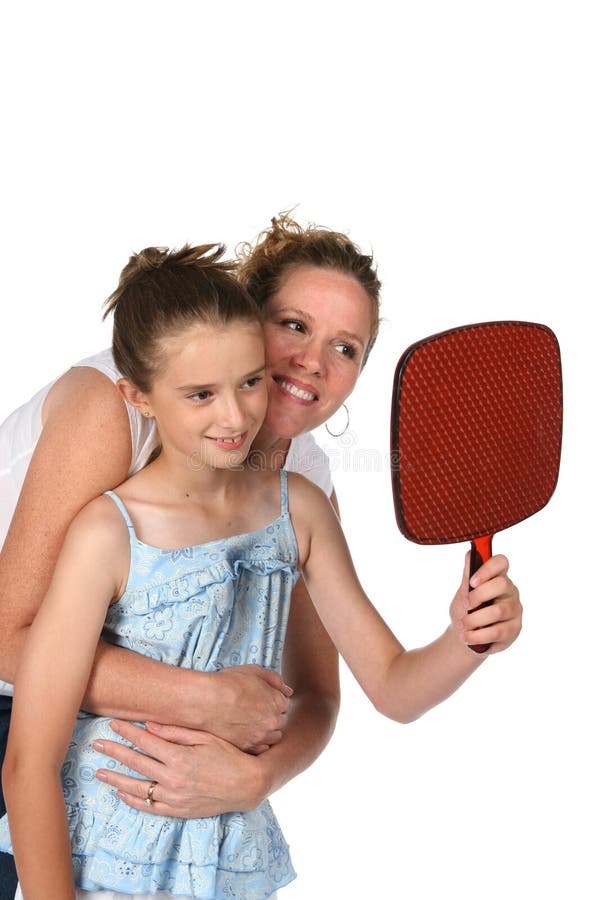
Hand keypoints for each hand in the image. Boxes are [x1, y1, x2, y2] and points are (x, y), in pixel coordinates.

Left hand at [94, 720, 268, 816]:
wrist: (247, 784)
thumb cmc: (229, 756)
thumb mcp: (206, 738)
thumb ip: (176, 732)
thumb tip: (149, 726)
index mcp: (179, 757)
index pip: (145, 741)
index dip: (128, 732)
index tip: (113, 724)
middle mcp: (173, 778)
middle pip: (136, 762)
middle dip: (114, 751)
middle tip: (98, 744)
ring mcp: (173, 796)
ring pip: (137, 787)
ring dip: (116, 778)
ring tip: (99, 772)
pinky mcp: (177, 810)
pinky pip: (149, 806)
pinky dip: (133, 800)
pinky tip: (121, 793)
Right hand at [201, 664, 292, 752]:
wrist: (208, 701)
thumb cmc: (229, 683)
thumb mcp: (255, 671)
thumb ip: (275, 680)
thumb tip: (288, 690)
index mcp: (278, 702)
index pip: (284, 704)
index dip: (273, 700)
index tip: (262, 699)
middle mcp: (273, 721)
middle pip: (280, 721)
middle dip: (271, 716)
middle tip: (256, 710)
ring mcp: (261, 736)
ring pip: (273, 737)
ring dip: (267, 731)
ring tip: (252, 723)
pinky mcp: (248, 747)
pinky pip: (260, 749)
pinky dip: (257, 743)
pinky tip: (247, 734)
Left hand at [450, 553, 521, 653]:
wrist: (465, 636)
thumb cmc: (466, 610)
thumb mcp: (463, 593)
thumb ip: (468, 575)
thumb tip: (470, 553)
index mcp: (498, 577)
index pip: (501, 562)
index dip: (488, 569)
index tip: (472, 582)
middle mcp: (510, 591)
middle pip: (502, 584)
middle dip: (478, 595)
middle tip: (465, 605)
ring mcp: (515, 610)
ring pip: (498, 611)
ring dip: (475, 619)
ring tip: (462, 625)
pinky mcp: (514, 629)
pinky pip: (497, 631)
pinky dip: (478, 635)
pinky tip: (467, 637)